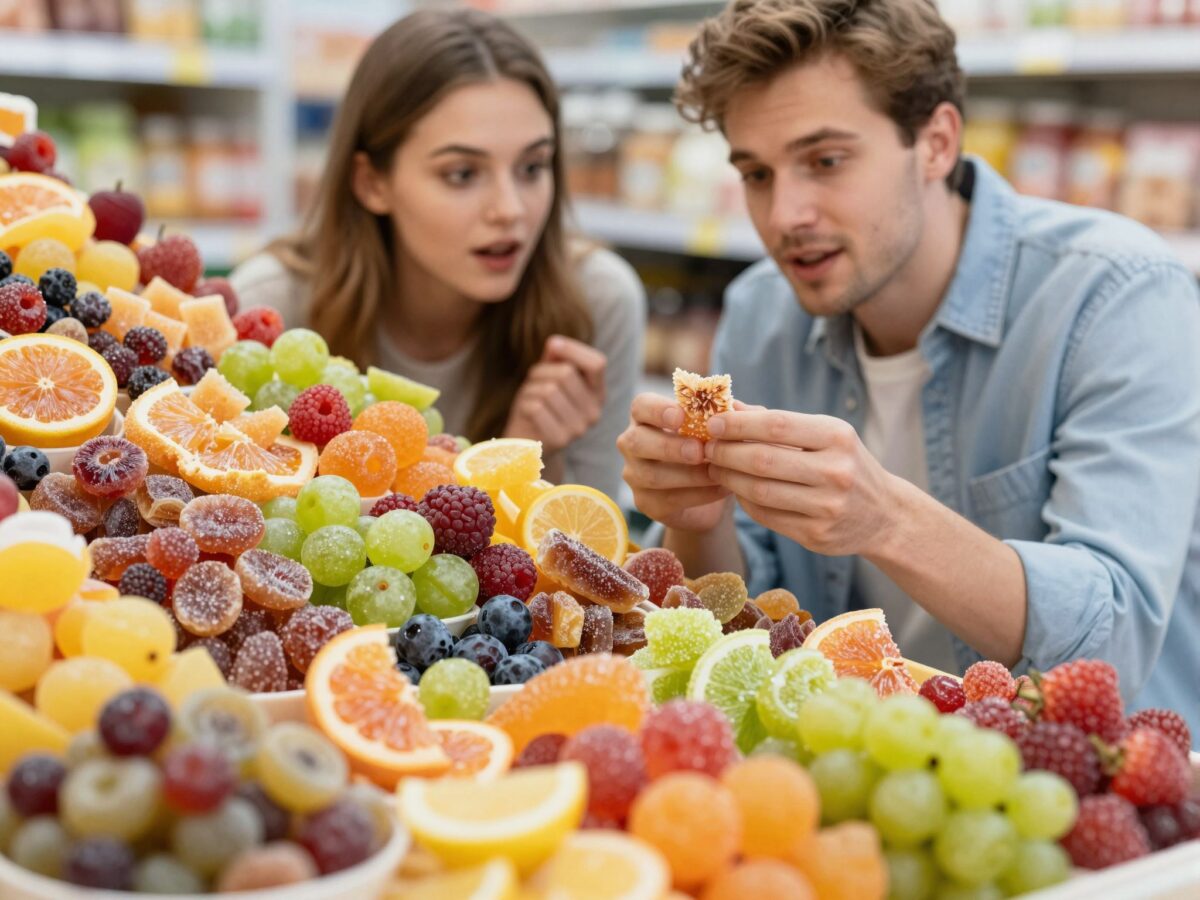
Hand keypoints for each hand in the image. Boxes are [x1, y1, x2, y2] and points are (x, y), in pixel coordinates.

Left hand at [504, 335, 605, 453]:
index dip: (573, 349)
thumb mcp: (548, 376)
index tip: (553, 345)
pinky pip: (537, 407)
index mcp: (597, 393)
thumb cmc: (538, 404)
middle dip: (542, 371)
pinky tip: (526, 413)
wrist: (526, 443)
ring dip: (530, 388)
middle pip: (566, 373)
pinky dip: (525, 404)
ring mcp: (579, 428)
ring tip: (530, 398)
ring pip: (549, 390)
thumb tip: (555, 343)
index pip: (597, 363)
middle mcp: (594, 412)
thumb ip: (555, 357)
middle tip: (534, 382)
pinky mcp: (560, 440)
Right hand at [617, 393, 731, 531]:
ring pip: (651, 475)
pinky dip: (699, 494)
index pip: (641, 406)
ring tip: (717, 472)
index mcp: (647, 417)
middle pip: (636, 441)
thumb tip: (733, 408)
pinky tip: (721, 488)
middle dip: (669, 446)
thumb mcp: (718, 430)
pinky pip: (667, 499)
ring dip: (688, 474)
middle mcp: (632, 443)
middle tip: (698, 451)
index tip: (681, 416)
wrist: (711, 492)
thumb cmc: (711, 448)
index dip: (657, 409)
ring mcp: (635, 475)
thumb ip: (723, 416)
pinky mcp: (646, 502)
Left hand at [703, 409, 899, 555]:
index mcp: (838, 437)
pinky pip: (767, 516)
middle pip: (763, 460)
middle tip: (707, 448)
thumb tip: (729, 407)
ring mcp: (827, 507)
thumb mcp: (824, 435)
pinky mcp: (817, 535)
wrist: (884, 515)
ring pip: (760, 492)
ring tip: (715, 469)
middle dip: (726, 453)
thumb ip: (778, 422)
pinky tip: (737, 491)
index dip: (739, 424)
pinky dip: (745, 502)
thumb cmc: (844, 464)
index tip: (713, 423)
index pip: (777, 426)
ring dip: (729, 479)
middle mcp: (836, 471)